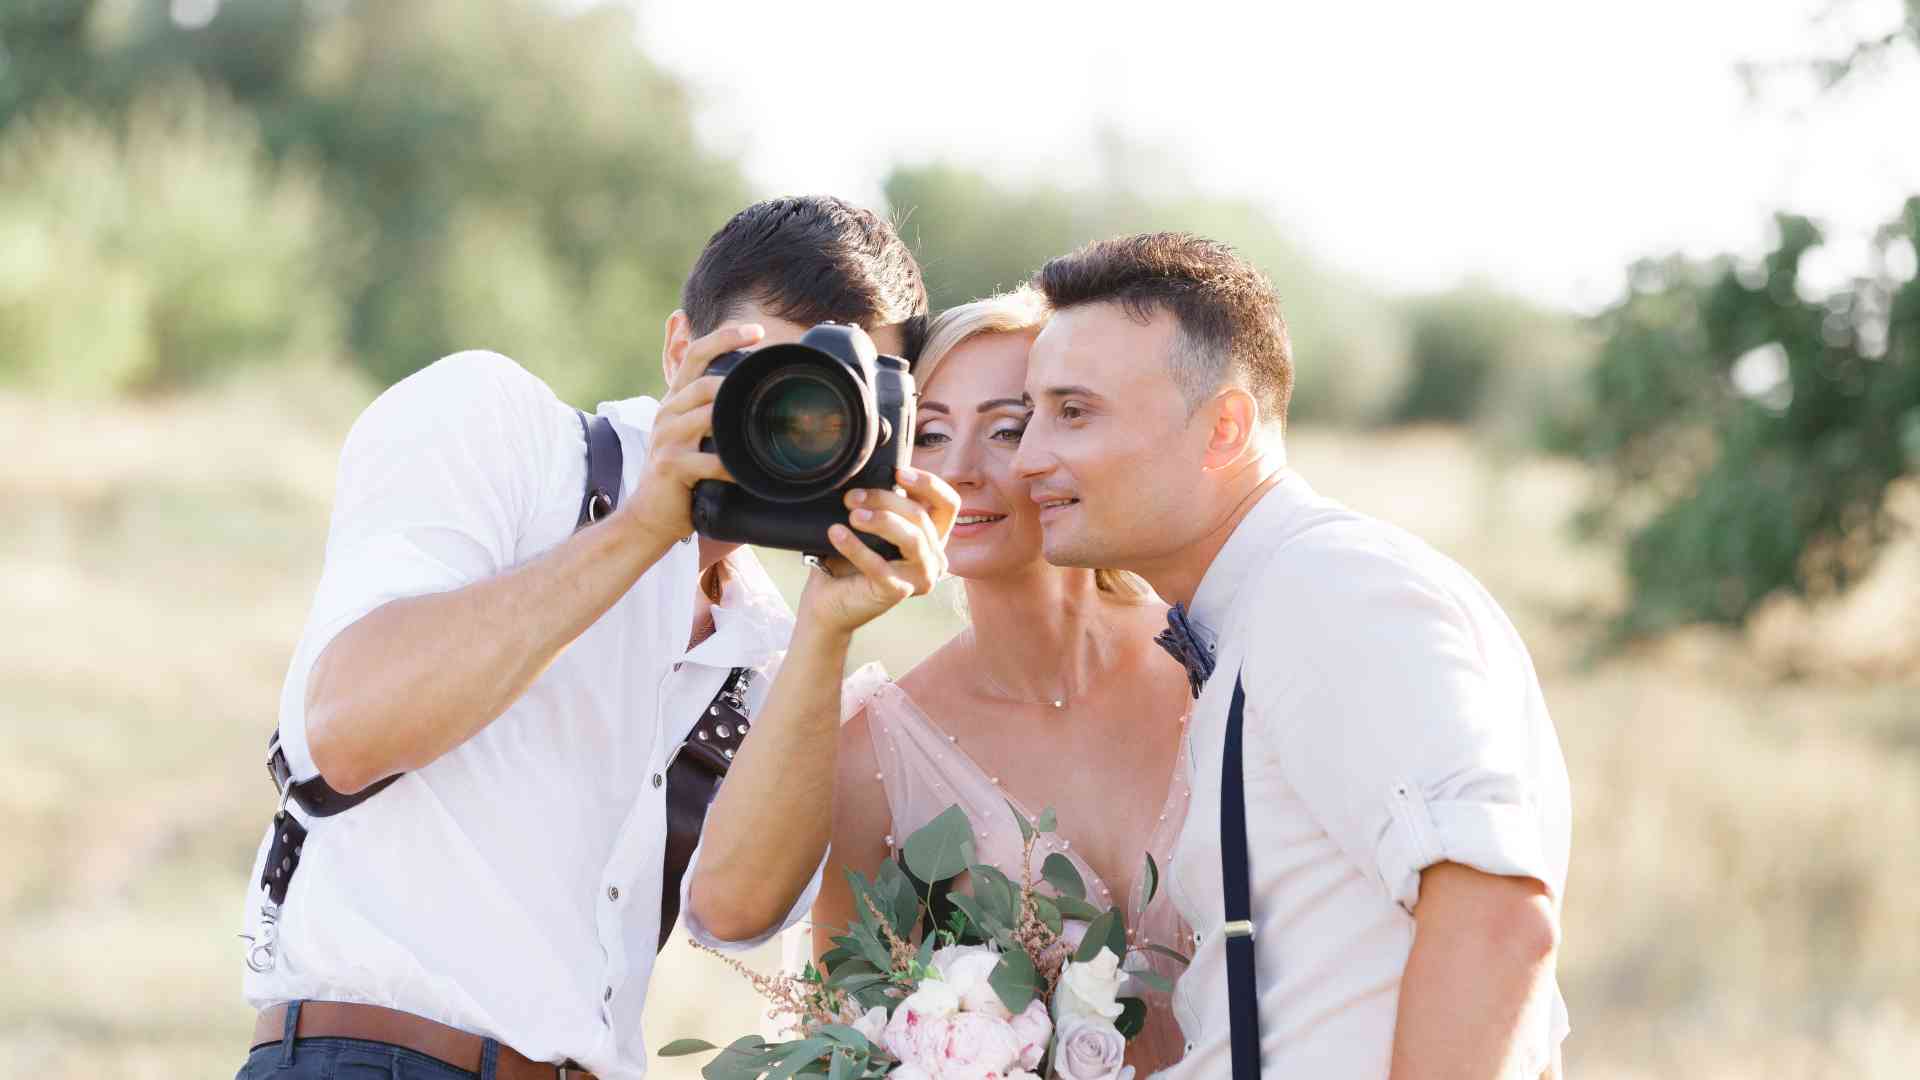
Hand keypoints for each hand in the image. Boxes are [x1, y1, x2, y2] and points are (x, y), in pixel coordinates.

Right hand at [622, 322, 764, 541]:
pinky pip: (708, 460)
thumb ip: (711, 410)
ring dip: (734, 420)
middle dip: (735, 381)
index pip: (696, 354)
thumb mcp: (690, 433)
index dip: (725, 337)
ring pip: (705, 416)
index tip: (757, 330)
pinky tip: (747, 472)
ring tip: (762, 427)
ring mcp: (666, 438)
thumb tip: (748, 392)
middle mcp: (668, 412)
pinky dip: (731, 466)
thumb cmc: (680, 472)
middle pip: (703, 383)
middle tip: (767, 387)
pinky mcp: (670, 465)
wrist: (650, 513)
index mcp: (675, 399)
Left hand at [798, 465, 959, 634]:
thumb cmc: (850, 559)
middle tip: (852, 497)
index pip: (948, 505)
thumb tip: (874, 476)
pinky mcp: (899, 593)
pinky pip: (880, 566)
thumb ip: (883, 505)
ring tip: (853, 515)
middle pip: (921, 516)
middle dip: (885, 499)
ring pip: (913, 539)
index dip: (929, 484)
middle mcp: (934, 558)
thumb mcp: (871, 525)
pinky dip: (856, 547)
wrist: (828, 600)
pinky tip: (836, 534)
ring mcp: (921, 577)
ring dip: (882, 520)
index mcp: (932, 537)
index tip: (898, 473)